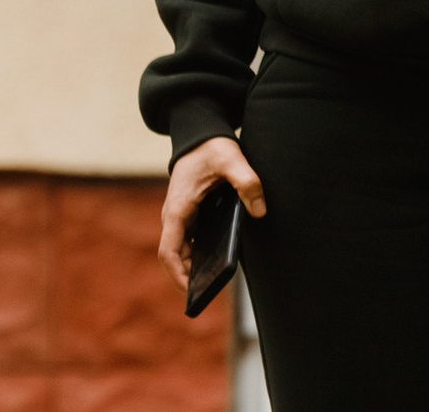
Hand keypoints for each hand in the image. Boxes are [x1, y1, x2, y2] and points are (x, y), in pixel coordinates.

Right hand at [158, 136, 264, 286]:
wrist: (198, 133)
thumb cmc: (211, 147)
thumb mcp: (231, 160)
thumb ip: (247, 182)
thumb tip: (259, 211)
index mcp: (178, 209)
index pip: (168, 251)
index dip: (177, 275)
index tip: (192, 293)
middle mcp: (175, 216)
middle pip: (175, 257)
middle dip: (189, 278)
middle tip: (211, 296)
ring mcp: (180, 216)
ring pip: (182, 252)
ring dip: (194, 269)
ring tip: (216, 285)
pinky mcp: (189, 215)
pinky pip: (190, 243)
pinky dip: (199, 257)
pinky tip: (219, 263)